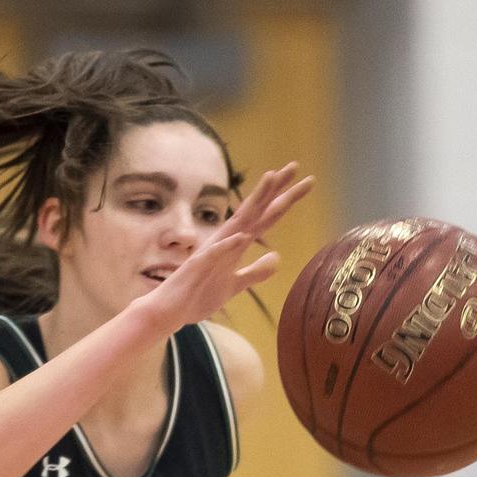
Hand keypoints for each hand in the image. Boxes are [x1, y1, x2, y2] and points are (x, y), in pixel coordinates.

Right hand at [141, 162, 313, 330]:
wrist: (170, 311)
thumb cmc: (199, 295)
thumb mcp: (236, 284)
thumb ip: (256, 271)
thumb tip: (276, 256)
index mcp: (236, 244)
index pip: (265, 217)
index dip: (284, 199)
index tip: (305, 182)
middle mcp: (226, 241)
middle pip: (255, 211)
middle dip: (275, 189)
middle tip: (295, 166)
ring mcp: (212, 252)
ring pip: (238, 222)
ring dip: (254, 202)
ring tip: (270, 181)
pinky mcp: (198, 267)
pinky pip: (216, 254)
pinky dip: (229, 245)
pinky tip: (243, 236)